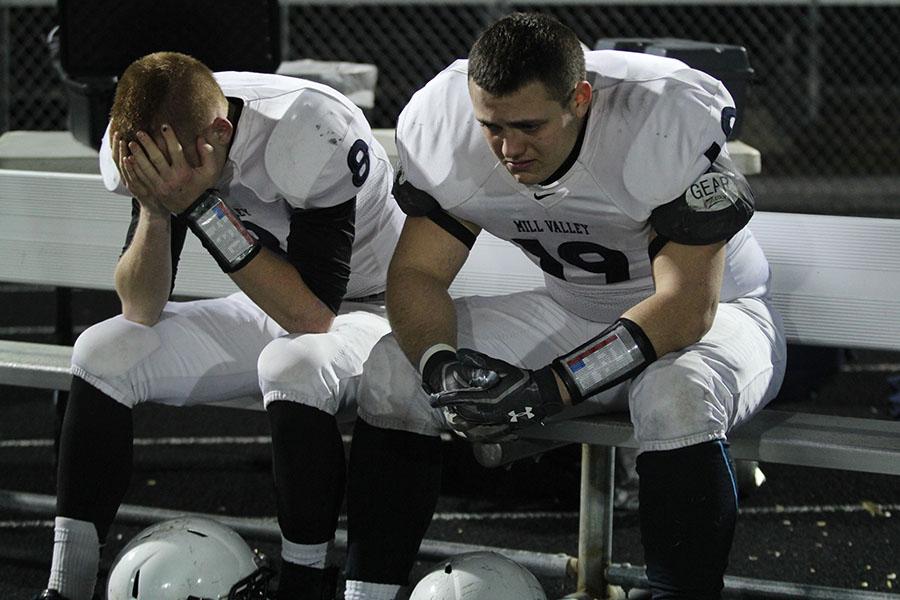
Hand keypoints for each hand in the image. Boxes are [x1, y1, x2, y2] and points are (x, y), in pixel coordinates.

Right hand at [111, 130, 166, 217]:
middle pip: (117, 158)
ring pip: (123, 166)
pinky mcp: (138, 190)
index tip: (114, 129)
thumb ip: (147, 158)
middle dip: (116, 144)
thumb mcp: (149, 172)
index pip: (118, 154)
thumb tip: (149, 141)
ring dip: (121, 152)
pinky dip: (128, 167)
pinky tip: (128, 157)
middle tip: (116, 132)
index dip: (115, 143)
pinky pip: (131, 176)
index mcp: (128, 172)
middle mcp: (127, 177)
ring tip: (122, 140)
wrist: (158, 209)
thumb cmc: (156, 188)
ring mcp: (131, 183)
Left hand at [117, 125, 217, 213]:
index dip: (169, 137)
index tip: (164, 126)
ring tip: (131, 143)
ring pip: (146, 168)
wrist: (195, 209)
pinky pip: (142, 178)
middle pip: (156, 158)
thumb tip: (201, 139)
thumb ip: (209, 155)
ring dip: (137, 155)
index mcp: (184, 172)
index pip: (175, 150)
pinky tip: (129, 159)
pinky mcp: (155, 191)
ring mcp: (161, 186)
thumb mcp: (211, 172)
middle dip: (147, 144)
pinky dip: (134, 168)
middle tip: (139, 132)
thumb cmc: (202, 188)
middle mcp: (171, 179)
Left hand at [428, 349, 564, 441]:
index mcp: (488, 400)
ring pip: (472, 429)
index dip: (446, 399)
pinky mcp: (504, 429)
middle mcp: (490, 415)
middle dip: (453, 412)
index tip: (434, 399)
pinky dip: (475, 433)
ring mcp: (497, 424)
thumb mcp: (502, 368)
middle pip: (463, 417)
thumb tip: (461, 353)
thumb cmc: (522, 381)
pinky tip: (472, 430)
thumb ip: (480, 361)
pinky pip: (484, 435)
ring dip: (462, 424)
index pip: (461, 400)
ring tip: (455, 419)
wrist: (542, 396)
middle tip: (445, 406)